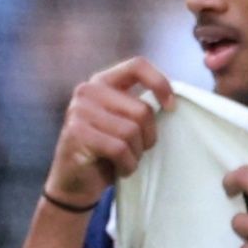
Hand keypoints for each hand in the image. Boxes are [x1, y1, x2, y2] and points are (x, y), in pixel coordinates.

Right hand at [46, 57, 175, 206]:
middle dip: (148, 137)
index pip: (137, 65)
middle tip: (136, 149)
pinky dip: (127, 165)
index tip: (171, 106)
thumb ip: (139, 107)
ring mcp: (78, 111)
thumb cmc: (108, 151)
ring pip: (132, 131)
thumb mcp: (125, 122)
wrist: (75, 181)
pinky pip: (119, 149)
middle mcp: (87, 91)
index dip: (160, 83)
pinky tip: (118, 169)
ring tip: (124, 159)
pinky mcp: (76, 133)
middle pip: (142, 110)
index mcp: (102, 82)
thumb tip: (172, 102)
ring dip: (136, 153)